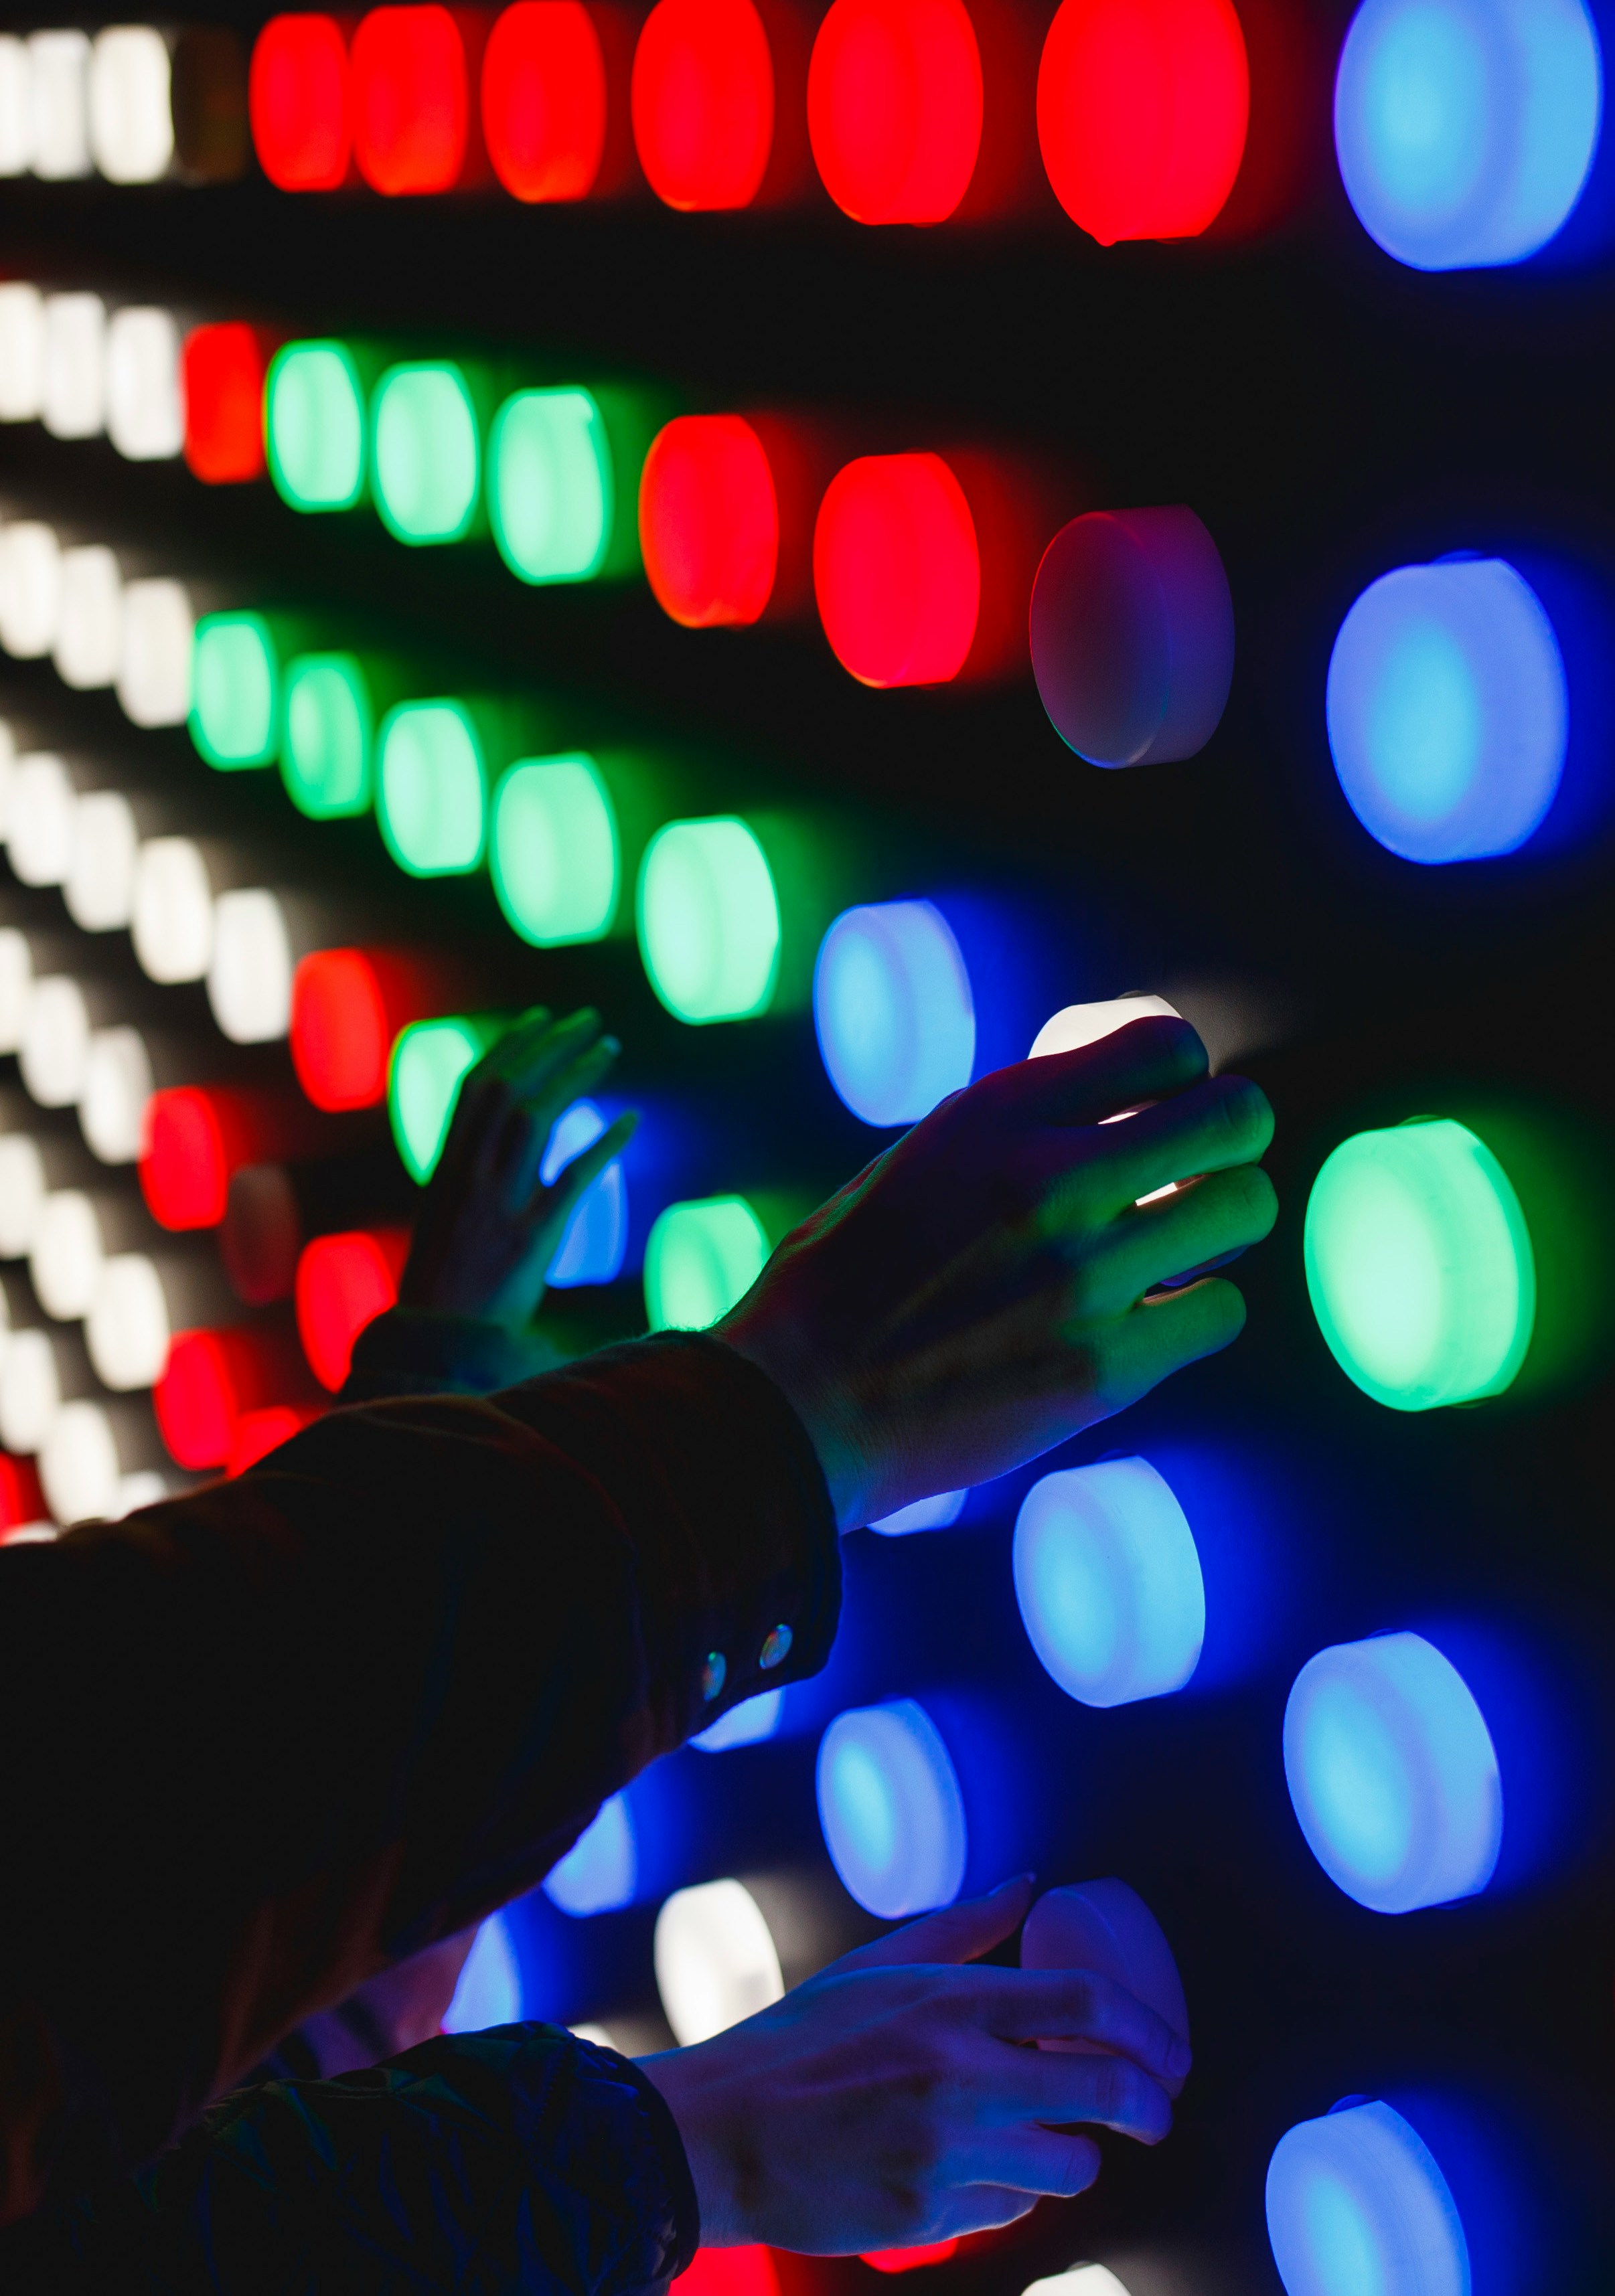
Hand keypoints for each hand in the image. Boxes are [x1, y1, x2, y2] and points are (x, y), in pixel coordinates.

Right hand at [399, 1007, 636, 1327]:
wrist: (437, 1345)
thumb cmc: (446, 1283)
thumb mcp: (448, 1215)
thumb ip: (473, 1171)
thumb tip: (508, 1131)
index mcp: (447, 1167)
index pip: (475, 1087)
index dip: (510, 1046)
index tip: (541, 1018)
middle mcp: (469, 1176)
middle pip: (508, 1088)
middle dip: (549, 1045)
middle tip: (588, 1019)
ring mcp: (499, 1204)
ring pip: (536, 1117)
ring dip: (575, 1075)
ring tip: (609, 1048)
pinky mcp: (531, 1239)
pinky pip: (573, 1178)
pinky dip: (603, 1143)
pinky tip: (631, 1119)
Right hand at [637, 1876, 1190, 2254]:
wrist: (721, 2134)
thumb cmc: (799, 2041)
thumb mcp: (878, 1966)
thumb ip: (964, 1930)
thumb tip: (1029, 1884)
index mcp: (950, 2003)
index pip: (1088, 2004)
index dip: (1149, 2030)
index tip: (1170, 2053)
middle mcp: (960, 2076)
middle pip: (1105, 2091)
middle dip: (1149, 2107)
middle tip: (1154, 2112)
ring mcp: (947, 2155)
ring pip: (1066, 2165)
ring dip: (1072, 2153)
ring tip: (1046, 2138)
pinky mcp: (929, 2219)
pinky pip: (1007, 2212)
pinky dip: (1006, 2193)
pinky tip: (969, 2169)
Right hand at [718, 1018, 1275, 1529]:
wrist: (797, 1407)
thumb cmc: (845, 1281)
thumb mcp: (918, 1161)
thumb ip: (1017, 1129)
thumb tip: (1123, 1108)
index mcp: (993, 1115)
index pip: (1165, 1045)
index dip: (1178, 1073)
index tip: (1154, 1106)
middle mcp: (1049, 1181)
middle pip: (1236, 1118)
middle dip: (1230, 1135)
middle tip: (1199, 1167)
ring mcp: (1084, 1279)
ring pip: (1245, 1210)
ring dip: (1222, 1223)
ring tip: (1176, 1245)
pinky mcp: (1104, 1370)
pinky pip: (1221, 1311)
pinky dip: (1196, 1311)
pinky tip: (1149, 1318)